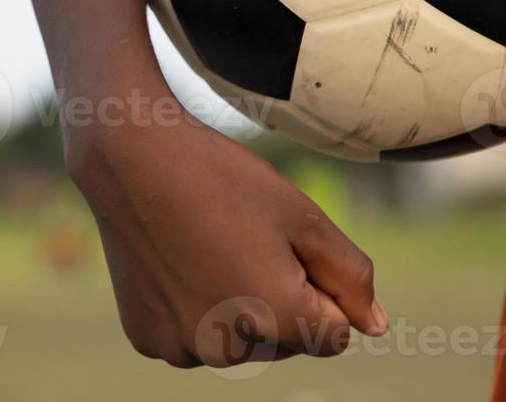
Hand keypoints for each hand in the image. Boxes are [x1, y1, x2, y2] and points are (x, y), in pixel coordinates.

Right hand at [68, 112, 386, 368]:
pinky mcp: (148, 339)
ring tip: (208, 247)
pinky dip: (194, 308)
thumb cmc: (222, 178)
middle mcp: (227, 348)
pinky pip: (194, 336)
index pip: (333, 335)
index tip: (285, 245)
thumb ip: (349, 275)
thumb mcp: (301, 214)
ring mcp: (181, 348)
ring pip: (238, 343)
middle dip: (279, 299)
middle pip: (284, 343)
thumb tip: (375, 327)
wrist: (130, 158)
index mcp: (276, 317)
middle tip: (242, 239)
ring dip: (237, 308)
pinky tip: (178, 261)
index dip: (318, 286)